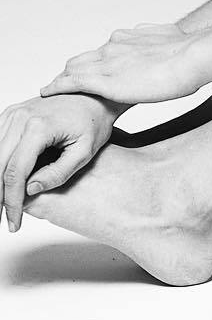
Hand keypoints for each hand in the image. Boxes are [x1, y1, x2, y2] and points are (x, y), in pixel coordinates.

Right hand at [0, 94, 122, 231]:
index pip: (15, 173)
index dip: (12, 202)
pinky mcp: (11, 115)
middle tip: (5, 220)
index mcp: (38, 127)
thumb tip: (29, 190)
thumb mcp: (85, 151)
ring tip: (4, 204)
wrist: (95, 96)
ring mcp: (13, 114)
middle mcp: (20, 117)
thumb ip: (59, 173)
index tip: (14, 223)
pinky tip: (4, 183)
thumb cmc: (94, 122)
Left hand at [40, 22, 205, 104]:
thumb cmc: (193, 54)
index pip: (105, 50)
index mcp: (132, 37)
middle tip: (67, 84)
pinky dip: (57, 86)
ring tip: (53, 90)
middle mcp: (116, 44)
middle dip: (75, 70)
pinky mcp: (105, 80)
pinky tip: (46, 93)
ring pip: (74, 68)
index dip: (97, 62)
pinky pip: (71, 81)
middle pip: (85, 57)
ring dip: (63, 78)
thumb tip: (164, 40)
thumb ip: (162, 39)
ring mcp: (108, 61)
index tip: (94, 72)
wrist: (194, 57)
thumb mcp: (175, 38)